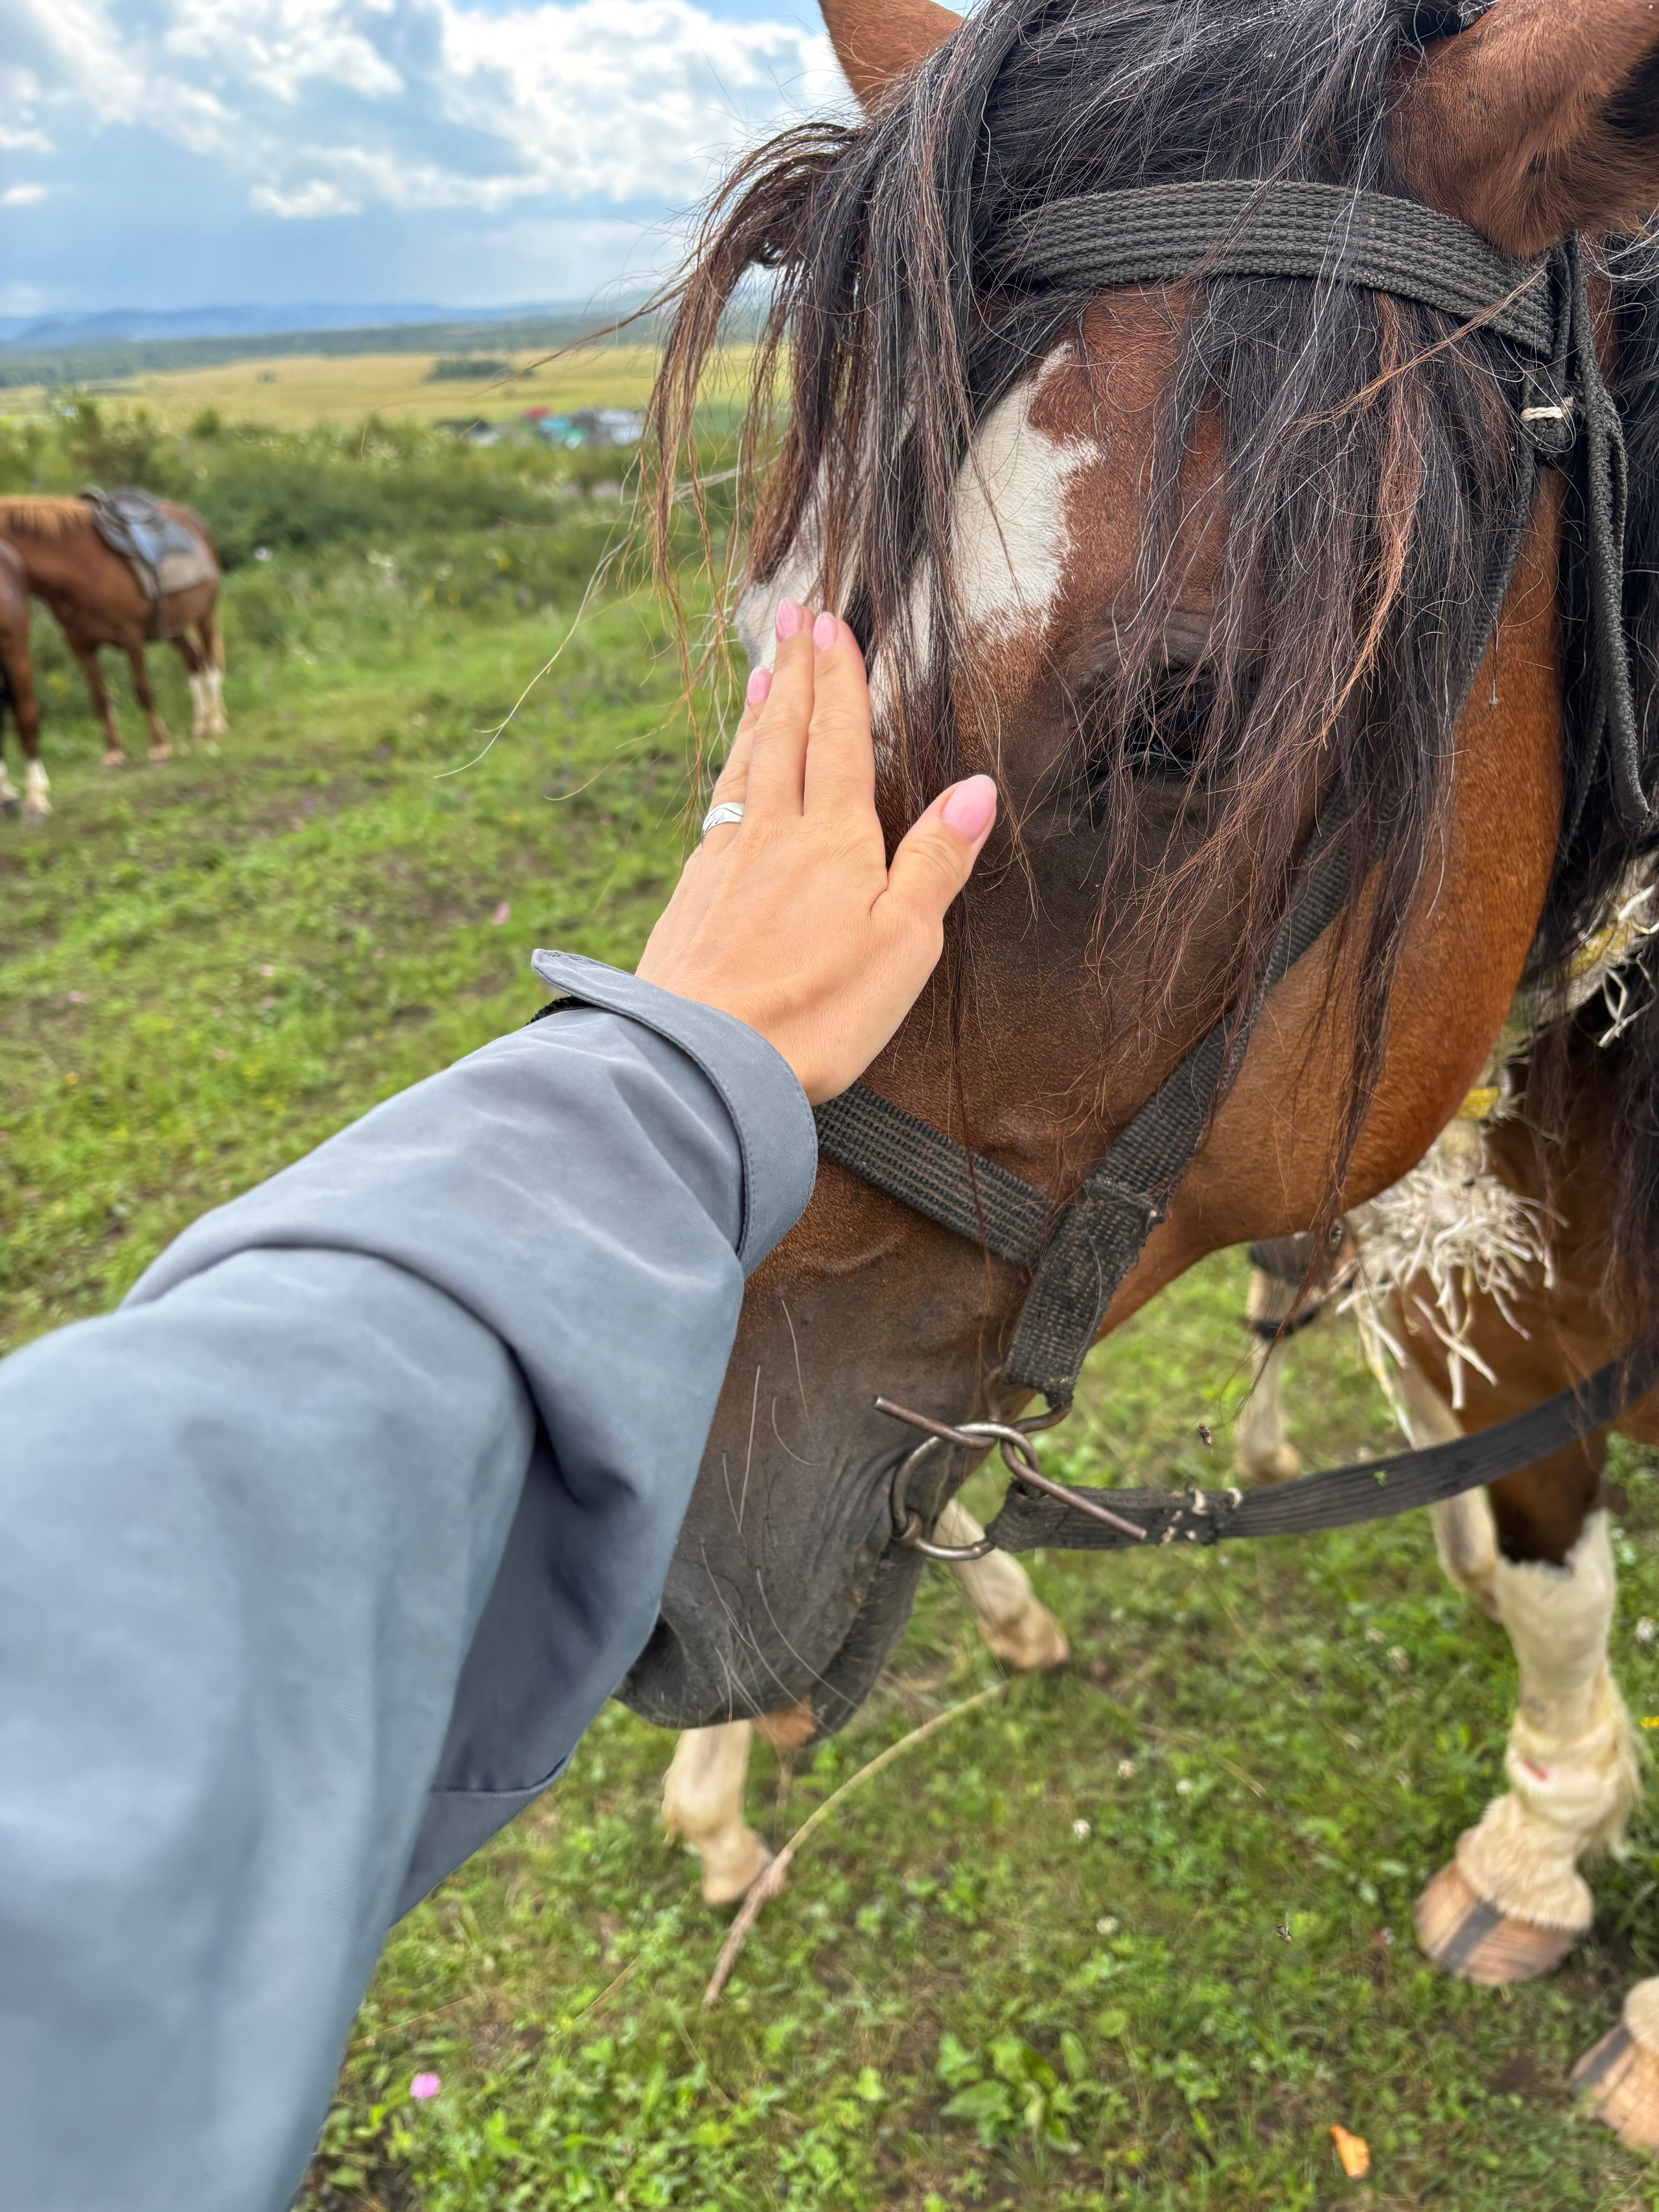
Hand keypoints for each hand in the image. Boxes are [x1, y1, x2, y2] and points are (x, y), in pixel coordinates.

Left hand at [636, 601, 997, 1102]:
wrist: (702, 1060)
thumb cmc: (817, 1013)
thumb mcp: (904, 943)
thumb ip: (936, 862)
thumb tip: (977, 790)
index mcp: (835, 841)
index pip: (841, 741)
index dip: (841, 682)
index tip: (833, 626)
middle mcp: (773, 836)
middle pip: (786, 737)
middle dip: (796, 673)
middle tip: (792, 616)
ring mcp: (724, 863)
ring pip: (744, 770)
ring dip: (757, 716)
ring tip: (762, 672)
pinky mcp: (690, 898)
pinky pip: (716, 814)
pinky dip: (727, 777)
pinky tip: (727, 780)